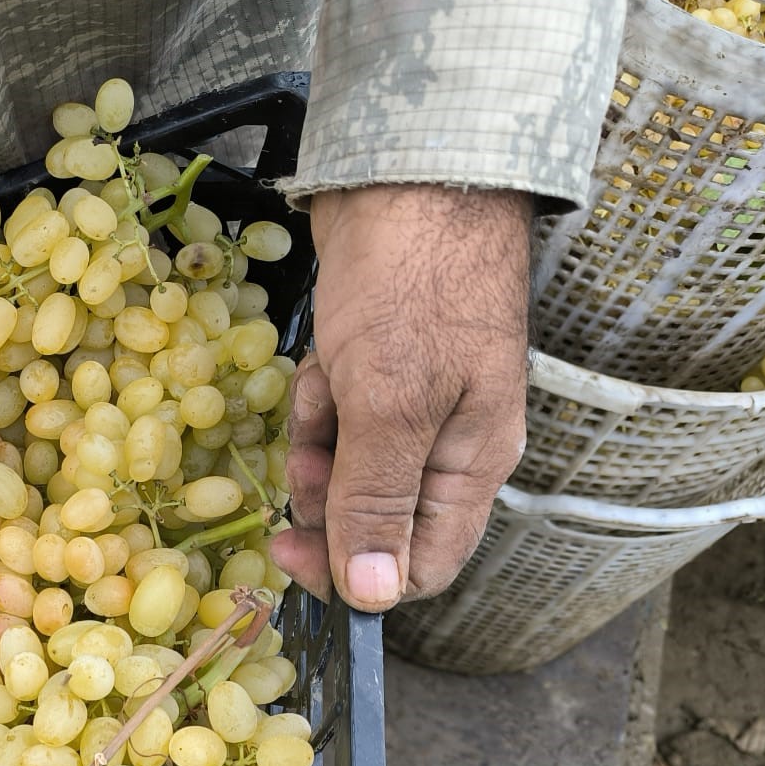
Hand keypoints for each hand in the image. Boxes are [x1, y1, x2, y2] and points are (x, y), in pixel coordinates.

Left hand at [269, 184, 529, 610]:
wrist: (412, 172)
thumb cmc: (412, 285)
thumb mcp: (390, 405)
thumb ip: (378, 501)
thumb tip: (374, 593)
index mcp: (472, 466)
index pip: (419, 566)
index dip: (354, 574)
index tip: (292, 554)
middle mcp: (448, 445)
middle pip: (370, 517)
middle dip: (326, 489)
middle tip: (308, 452)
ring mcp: (412, 402)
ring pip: (342, 462)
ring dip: (316, 433)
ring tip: (326, 380)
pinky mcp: (375, 366)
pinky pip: (331, 411)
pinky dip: (316, 390)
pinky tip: (323, 353)